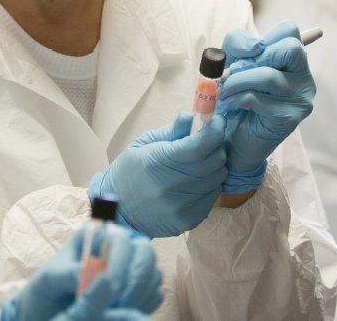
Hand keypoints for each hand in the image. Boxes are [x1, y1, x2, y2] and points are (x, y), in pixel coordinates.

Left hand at [0, 224, 162, 320]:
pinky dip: (145, 303)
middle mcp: (117, 247)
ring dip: (140, 294)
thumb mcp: (49, 279)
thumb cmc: (47, 289)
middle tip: (118, 302)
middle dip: (136, 278)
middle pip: (145, 252)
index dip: (120, 262)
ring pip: (154, 273)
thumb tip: (88, 273)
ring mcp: (131, 267)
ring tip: (116, 310)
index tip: (110, 287)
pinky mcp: (138, 288)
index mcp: (95, 236)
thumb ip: (67, 273)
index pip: (121, 239)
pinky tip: (123, 312)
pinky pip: (155, 293)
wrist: (49, 310)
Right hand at [88, 112, 226, 237]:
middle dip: (217, 146)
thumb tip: (191, 116)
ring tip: (201, 162)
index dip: (215, 130)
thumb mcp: (143, 144)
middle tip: (209, 141)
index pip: (200, 146)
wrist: (118, 211)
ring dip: (215, 166)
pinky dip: (211, 184)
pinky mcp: (189, 220)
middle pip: (214, 161)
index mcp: (158, 162)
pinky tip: (197, 180)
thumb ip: (171, 131)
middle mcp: (172, 186)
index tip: (218, 121)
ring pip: (218, 178)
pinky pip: (213, 196)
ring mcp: (182, 207)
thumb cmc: (130, 172)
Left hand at [217, 22, 316, 193]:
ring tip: (224, 91)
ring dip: (237, 81)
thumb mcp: (234, 65)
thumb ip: (240, 48)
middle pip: (290, 48)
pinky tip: (230, 104)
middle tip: (235, 72)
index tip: (242, 55)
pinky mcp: (289, 118)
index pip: (289, 30)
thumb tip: (251, 47)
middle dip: (255, 57)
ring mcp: (300, 99)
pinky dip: (236, 98)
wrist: (231, 141)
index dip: (260, 38)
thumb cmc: (235, 100)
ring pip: (269, 76)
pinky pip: (257, 98)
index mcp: (293, 62)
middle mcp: (304, 78)